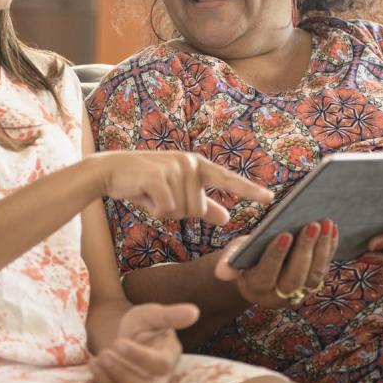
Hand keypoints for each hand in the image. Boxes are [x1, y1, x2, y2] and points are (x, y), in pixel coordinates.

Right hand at [85, 151, 273, 224]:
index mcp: (198, 166)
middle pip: (197, 209)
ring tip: (150, 193)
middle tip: (159, 196)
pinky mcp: (158, 177)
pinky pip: (165, 210)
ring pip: (180, 212)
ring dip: (163, 210)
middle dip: (177, 212)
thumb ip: (203, 204)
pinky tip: (143, 195)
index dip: (249, 190)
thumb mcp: (176, 193)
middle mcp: (190, 164)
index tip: (270, 198)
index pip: (228, 180)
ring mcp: (174, 168)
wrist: (112, 170)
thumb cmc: (146, 183)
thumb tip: (226, 218)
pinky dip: (153, 209)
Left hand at [87, 303, 197, 382]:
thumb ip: (171, 314)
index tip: (118, 342)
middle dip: (122, 374)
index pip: (160, 365)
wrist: (127, 338)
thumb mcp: (152, 314)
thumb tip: (194, 311)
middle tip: (103, 354)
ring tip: (94, 362)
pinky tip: (89, 380)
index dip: (139, 357)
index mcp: (170, 357)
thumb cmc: (144, 324)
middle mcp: (161, 380)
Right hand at [214, 220, 337, 308]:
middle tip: (312, 225)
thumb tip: (221, 273)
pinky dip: (330, 250)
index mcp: (255, 289)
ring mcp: (297, 294)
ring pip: (313, 276)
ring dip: (322, 250)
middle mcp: (278, 297)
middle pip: (294, 277)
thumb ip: (228, 262)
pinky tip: (332, 230)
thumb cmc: (244, 256)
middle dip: (305, 250)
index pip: (266, 274)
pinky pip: (323, 270)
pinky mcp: (311, 286)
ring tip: (326, 223)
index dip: (276, 256)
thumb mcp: (233, 256)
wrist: (257, 270)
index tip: (285, 235)